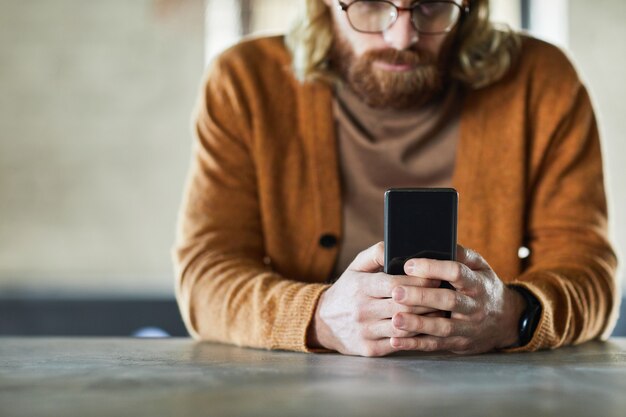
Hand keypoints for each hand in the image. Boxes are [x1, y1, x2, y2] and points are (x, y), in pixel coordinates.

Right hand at [308, 242, 441, 356]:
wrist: (323, 322)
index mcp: (360, 286)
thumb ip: (375, 253)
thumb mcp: (355, 267)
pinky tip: (426, 330)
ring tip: (440, 312)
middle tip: (445, 295)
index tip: (436, 276)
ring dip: (426, 320)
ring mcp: (365, 331)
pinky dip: (415, 338)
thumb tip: (395, 246)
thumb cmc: (347, 290)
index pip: (395, 283)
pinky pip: (398, 344)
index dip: (419, 280)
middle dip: (428, 300)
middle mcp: (362, 309)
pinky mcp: (368, 349)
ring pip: (404, 327)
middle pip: (404, 306)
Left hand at [388, 245, 525, 353]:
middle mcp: (474, 307)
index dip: (433, 268)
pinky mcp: (458, 344)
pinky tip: (396, 341)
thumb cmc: (484, 287)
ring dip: (417, 324)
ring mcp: (467, 328)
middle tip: (396, 291)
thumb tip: (438, 242)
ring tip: (395, 319)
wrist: (507, 321)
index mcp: (477, 283)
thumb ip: (461, 254)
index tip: (409, 264)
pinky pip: (435, 345)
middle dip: (421, 297)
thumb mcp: (480, 267)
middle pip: (448, 301)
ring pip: (441, 327)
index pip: (457, 273)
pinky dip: (415, 344)